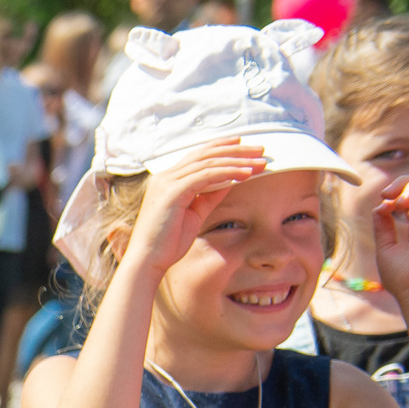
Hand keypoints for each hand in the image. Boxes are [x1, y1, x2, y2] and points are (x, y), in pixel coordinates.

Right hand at [124, 139, 269, 275]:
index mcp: (167, 181)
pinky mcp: (172, 192)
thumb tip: (230, 181)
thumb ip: (209, 195)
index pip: (197, 156)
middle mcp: (165, 177)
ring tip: (261, 163)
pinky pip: (206, 175)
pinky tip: (247, 174)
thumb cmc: (168, 243)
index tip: (244, 146)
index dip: (222, 147)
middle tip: (261, 150)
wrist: (147, 261)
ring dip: (239, 160)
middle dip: (236, 150)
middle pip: (205, 154)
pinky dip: (229, 172)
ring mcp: (167, 182)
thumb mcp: (195, 213)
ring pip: (209, 162)